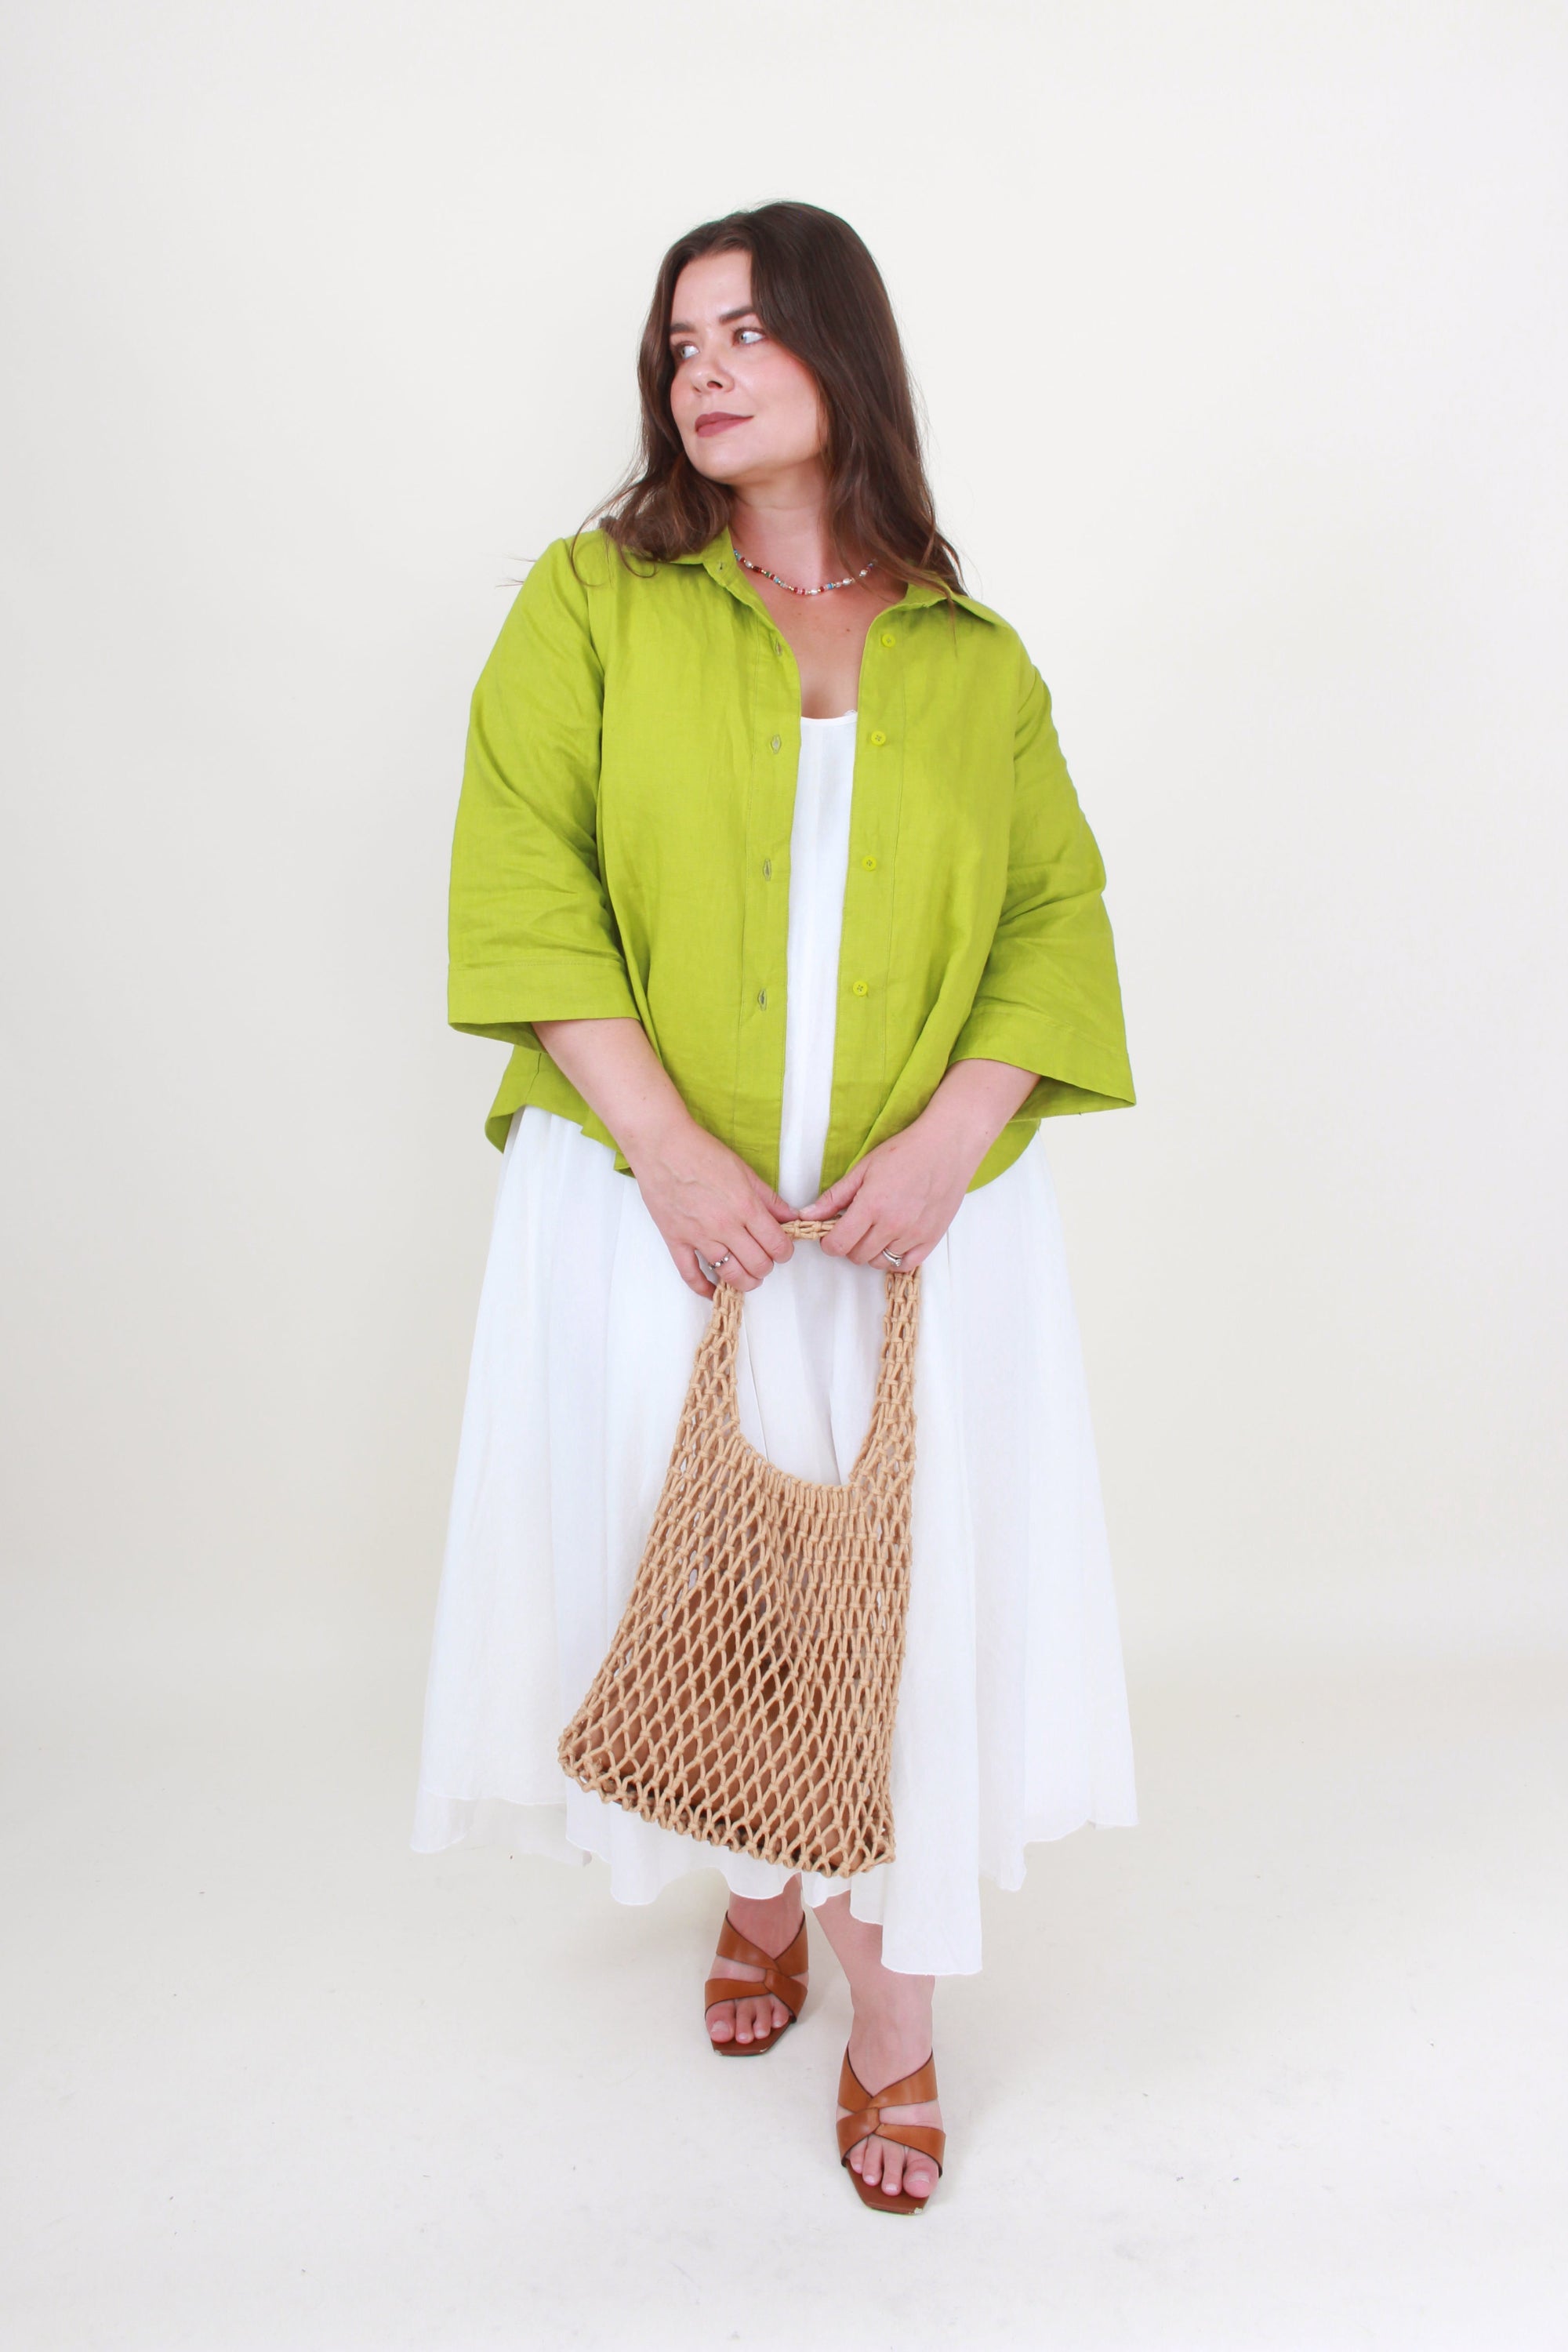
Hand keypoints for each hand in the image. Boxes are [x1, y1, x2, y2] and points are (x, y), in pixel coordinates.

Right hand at [626, 1110, 797, 1298]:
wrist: (661, 1146)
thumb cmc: (701, 1152)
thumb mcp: (744, 1171)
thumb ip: (769, 1199)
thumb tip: (792, 1217)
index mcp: (745, 1207)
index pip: (776, 1245)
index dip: (784, 1252)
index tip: (782, 1250)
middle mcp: (724, 1226)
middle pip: (757, 1264)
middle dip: (766, 1266)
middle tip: (764, 1259)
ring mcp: (699, 1236)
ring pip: (730, 1274)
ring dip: (744, 1281)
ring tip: (747, 1276)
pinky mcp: (676, 1240)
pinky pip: (691, 1275)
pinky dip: (705, 1288)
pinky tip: (714, 1291)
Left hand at [794, 1111, 984, 1270]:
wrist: (947, 1148)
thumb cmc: (905, 1153)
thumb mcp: (863, 1169)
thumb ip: (835, 1197)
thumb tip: (807, 1215)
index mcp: (872, 1206)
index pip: (838, 1244)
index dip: (829, 1241)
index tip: (831, 1232)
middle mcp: (893, 1225)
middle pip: (857, 1256)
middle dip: (850, 1244)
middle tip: (856, 1226)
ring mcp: (914, 1235)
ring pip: (880, 1262)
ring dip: (872, 1251)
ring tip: (877, 1229)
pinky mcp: (931, 1239)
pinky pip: (905, 1265)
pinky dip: (895, 1258)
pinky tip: (893, 1240)